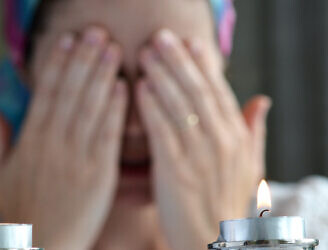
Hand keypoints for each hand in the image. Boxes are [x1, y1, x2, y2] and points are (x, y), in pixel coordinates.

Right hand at [0, 27, 126, 249]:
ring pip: (90, 107)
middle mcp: (52, 144)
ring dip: (102, 75)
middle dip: (83, 59)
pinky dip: (115, 109)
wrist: (40, 249)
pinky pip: (108, 136)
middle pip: (69, 93)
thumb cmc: (19, 214)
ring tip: (111, 48)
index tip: (67, 40)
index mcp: (29, 141)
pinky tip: (124, 87)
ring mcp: (77, 158)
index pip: (44, 93)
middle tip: (96, 32)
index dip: (56, 64)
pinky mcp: (99, 175)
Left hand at [138, 29, 270, 248]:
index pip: (220, 93)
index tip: (191, 42)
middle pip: (199, 93)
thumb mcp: (249, 166)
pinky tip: (140, 89)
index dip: (205, 65)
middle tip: (162, 38)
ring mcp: (200, 157)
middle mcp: (221, 143)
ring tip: (147, 54)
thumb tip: (262, 99)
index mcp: (237, 139)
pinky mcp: (177, 172)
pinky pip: (163, 132)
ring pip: (181, 107)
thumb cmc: (224, 201)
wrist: (212, 242)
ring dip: (163, 77)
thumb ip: (254, 131)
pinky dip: (152, 108)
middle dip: (179, 62)